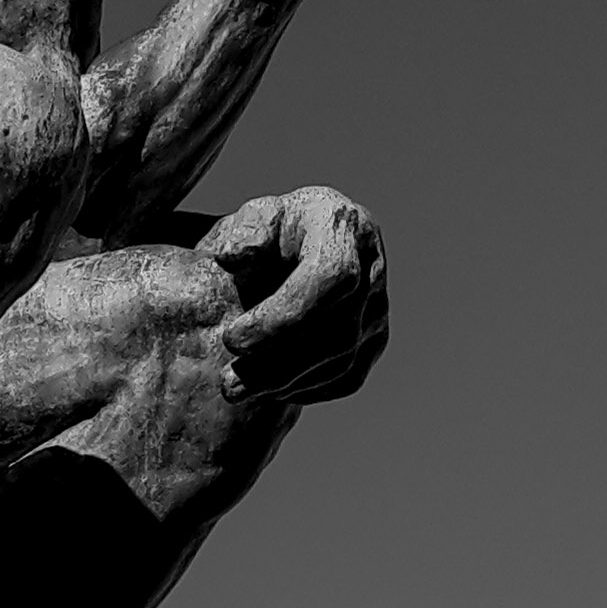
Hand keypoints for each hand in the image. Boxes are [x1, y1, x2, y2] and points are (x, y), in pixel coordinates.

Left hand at [203, 187, 387, 402]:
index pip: (328, 277)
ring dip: (287, 383)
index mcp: (341, 224)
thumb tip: (232, 256)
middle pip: (337, 330)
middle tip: (229, 382)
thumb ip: (245, 229)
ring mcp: (378, 307)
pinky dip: (307, 389)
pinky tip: (268, 391)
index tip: (231, 341)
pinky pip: (348, 377)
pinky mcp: (375, 339)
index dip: (282, 316)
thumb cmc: (266, 230)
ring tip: (236, 390)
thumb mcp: (252, 216)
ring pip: (343, 360)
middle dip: (279, 362)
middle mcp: (371, 267)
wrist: (295, 242)